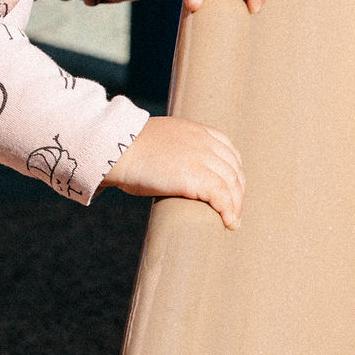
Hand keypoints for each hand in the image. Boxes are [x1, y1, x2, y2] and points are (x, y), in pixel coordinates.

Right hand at [102, 115, 244, 227]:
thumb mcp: (157, 140)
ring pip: (231, 185)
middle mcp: (203, 142)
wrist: (116, 149)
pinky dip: (229, 212)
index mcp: (195, 131)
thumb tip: (165, 168)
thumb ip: (171, 150)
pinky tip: (227, 223)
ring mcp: (202, 159)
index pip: (228, 150)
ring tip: (231, 222)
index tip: (231, 188)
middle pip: (233, 169)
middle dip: (237, 192)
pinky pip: (222, 197)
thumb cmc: (126, 149)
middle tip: (233, 211)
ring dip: (235, 206)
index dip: (234, 172)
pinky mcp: (196, 177)